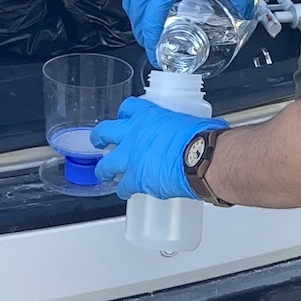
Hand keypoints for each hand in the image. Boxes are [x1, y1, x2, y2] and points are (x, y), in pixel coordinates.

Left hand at [91, 96, 226, 200]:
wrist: (201, 158)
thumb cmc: (201, 139)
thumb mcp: (188, 122)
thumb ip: (180, 126)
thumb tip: (190, 130)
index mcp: (148, 116)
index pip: (128, 109)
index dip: (124, 115)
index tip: (124, 119)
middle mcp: (133, 133)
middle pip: (105, 132)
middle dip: (100, 137)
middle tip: (99, 141)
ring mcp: (130, 157)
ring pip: (106, 164)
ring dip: (104, 169)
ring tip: (104, 172)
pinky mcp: (134, 179)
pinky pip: (122, 187)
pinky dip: (123, 190)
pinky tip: (125, 192)